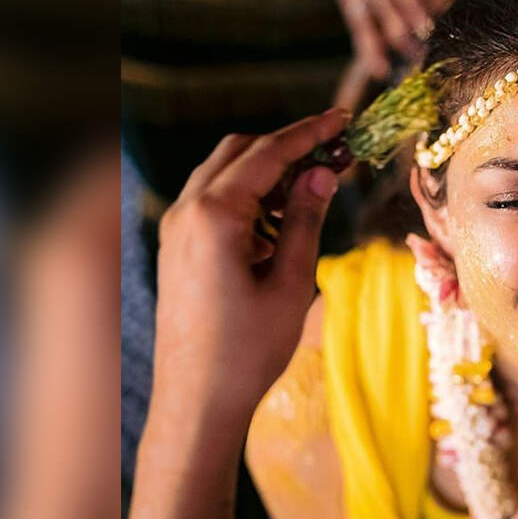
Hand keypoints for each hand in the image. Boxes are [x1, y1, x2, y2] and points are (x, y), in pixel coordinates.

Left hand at [151, 108, 347, 431]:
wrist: (196, 400)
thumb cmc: (248, 349)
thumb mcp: (291, 282)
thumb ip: (306, 220)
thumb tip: (323, 173)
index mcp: (215, 216)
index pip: (267, 153)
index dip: (309, 132)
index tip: (343, 118)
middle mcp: (186, 212)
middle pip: (238, 150)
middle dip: (285, 147)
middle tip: (331, 159)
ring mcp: (174, 229)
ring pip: (221, 173)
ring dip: (265, 172)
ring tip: (309, 198)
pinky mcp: (175, 248)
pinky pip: (210, 201)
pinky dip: (246, 197)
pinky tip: (277, 228)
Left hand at [332, 0, 446, 77]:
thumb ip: (365, 23)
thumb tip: (376, 67)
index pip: (363, 33)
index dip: (372, 55)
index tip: (382, 74)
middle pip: (396, 27)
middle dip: (412, 49)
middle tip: (425, 66)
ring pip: (418, 10)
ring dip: (432, 30)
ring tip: (445, 46)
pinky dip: (448, 2)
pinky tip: (460, 14)